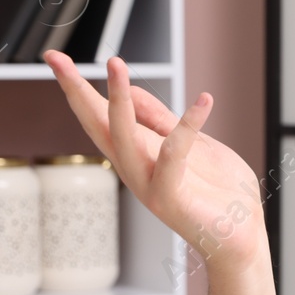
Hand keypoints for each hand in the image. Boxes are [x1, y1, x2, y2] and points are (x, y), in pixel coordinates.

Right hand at [43, 49, 267, 272]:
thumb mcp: (191, 144)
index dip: (76, 87)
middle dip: (77, 90)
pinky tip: (204, 100)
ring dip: (117, 100)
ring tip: (115, 65)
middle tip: (56, 57)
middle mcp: (134, 168)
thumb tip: (128, 88)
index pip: (98, 116)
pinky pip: (174, 157)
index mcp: (136, 154)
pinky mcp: (171, 198)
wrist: (240, 239)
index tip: (53, 56)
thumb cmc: (217, 194)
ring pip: (124, 137)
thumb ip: (161, 120)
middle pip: (97, 125)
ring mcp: (149, 184)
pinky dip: (189, 127)